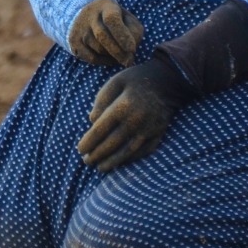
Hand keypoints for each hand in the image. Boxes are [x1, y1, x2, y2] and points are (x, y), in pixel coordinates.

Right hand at [68, 0, 144, 66]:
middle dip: (119, 52)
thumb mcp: (126, 17)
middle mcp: (89, 16)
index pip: (112, 20)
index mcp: (105, 6)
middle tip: (129, 61)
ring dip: (113, 56)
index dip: (122, 36)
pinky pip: (91, 58)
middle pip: (103, 37)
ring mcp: (80, 29)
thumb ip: (134, 31)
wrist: (86, 15)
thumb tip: (131, 51)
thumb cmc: (114, 19)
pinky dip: (104, 62)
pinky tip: (111, 59)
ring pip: (99, 49)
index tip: (132, 49)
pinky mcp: (74, 41)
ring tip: (121, 56)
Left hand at [77, 55, 195, 171]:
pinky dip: (131, 159)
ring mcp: (149, 129)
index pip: (100, 130)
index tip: (80, 149)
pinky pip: (144, 151)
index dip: (89, 142)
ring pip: (128, 151)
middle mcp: (136, 120)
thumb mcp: (114, 82)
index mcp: (122, 106)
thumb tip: (92, 122)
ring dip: (112, 162)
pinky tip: (120, 162)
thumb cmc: (134, 80)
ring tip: (100, 168)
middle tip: (86, 161)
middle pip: (112, 143)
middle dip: (97, 154)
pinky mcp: (159, 133)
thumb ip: (100, 101)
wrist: (167, 80)